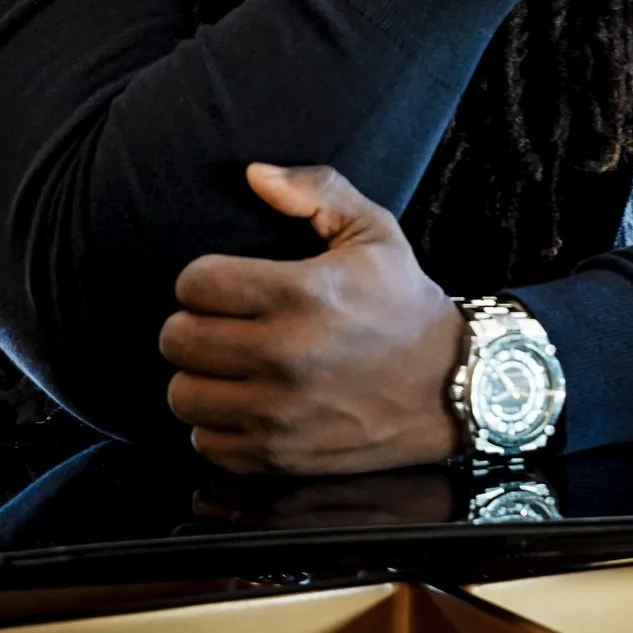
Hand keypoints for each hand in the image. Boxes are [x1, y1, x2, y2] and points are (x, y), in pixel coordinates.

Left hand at [160, 165, 463, 475]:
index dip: (203, 279)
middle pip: (178, 340)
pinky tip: (244, 404)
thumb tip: (254, 175)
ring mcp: (280, 413)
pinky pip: (208, 443)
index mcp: (302, 294)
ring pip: (184, 395)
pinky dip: (218, 425)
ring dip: (200, 378)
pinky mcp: (281, 457)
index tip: (223, 286)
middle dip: (193, 325)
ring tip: (229, 367)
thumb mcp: (374, 232)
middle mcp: (284, 355)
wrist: (454, 386)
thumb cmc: (406, 306)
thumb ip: (315, 191)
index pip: (195, 283)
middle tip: (222, 325)